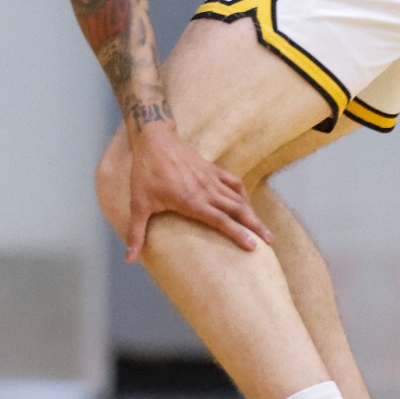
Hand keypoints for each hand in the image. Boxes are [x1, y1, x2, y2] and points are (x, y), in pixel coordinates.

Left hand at [115, 120, 268, 261]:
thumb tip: (129, 258)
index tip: (253, 247)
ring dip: (253, 213)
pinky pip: (233, 182)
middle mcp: (206, 190)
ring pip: (239, 197)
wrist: (154, 139)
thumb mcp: (138, 204)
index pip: (221, 221)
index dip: (238, 234)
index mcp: (192, 201)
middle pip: (237, 210)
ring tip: (265, 228)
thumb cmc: (145, 172)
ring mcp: (211, 178)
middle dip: (254, 226)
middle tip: (269, 242)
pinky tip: (246, 202)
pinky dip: (243, 194)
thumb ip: (137, 232)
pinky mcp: (212, 169)